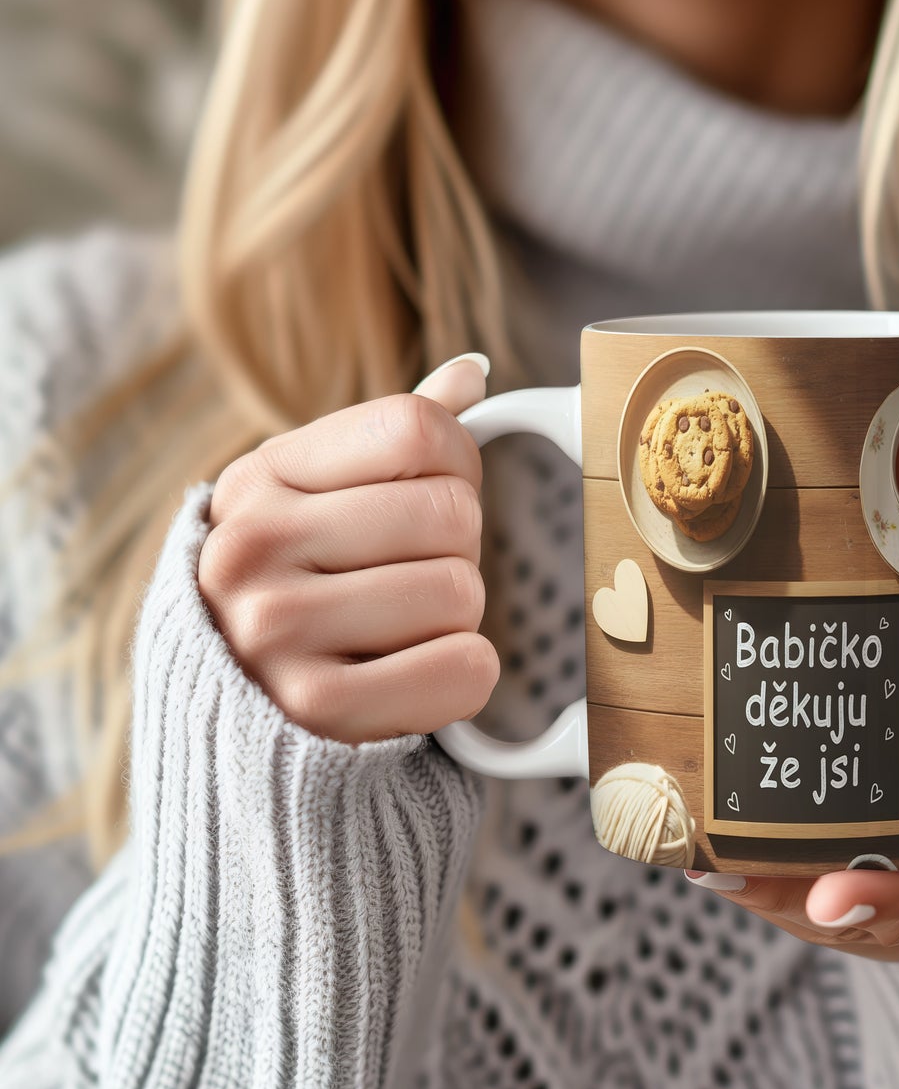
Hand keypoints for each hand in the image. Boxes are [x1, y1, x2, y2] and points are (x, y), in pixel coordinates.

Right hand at [198, 356, 498, 743]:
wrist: (235, 718)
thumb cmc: (301, 587)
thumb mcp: (319, 498)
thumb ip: (394, 436)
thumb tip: (473, 370)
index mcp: (262, 477)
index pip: (419, 428)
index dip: (456, 465)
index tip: (426, 500)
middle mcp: (253, 546)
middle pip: (453, 512)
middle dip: (455, 551)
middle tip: (403, 580)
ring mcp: (275, 630)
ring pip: (462, 592)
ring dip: (454, 619)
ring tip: (394, 632)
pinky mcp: (316, 708)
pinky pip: (466, 670)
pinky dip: (461, 678)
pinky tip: (404, 677)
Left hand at [685, 709, 898, 961]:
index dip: (893, 902)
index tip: (831, 895)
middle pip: (858, 921)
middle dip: (787, 900)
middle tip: (718, 867)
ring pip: (823, 923)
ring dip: (757, 898)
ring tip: (694, 857)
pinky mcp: (870, 923)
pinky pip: (810, 916)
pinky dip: (760, 895)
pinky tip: (706, 861)